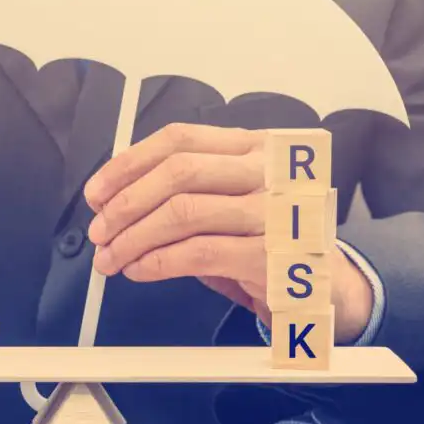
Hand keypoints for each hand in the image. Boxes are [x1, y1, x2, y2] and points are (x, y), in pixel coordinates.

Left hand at [84, 123, 372, 342]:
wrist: (325, 283)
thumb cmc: (267, 237)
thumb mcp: (230, 198)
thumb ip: (186, 188)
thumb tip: (115, 198)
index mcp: (254, 146)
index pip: (180, 139)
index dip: (129, 163)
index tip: (98, 191)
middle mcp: (267, 171)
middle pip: (178, 172)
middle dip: (125, 203)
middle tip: (100, 229)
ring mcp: (271, 211)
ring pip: (182, 213)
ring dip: (133, 237)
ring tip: (112, 256)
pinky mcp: (268, 254)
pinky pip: (196, 253)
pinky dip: (156, 262)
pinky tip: (139, 269)